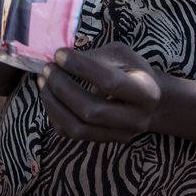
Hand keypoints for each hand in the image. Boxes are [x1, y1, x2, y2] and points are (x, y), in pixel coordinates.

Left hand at [38, 42, 161, 143]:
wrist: (152, 101)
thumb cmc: (134, 71)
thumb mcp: (122, 55)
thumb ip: (95, 57)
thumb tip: (61, 59)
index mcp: (145, 92)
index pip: (109, 82)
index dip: (80, 67)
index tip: (59, 54)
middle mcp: (135, 120)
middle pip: (91, 111)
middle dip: (63, 88)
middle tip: (48, 68)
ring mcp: (119, 135)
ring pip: (78, 128)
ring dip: (54, 104)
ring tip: (43, 81)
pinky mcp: (104, 142)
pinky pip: (71, 134)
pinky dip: (55, 114)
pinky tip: (50, 96)